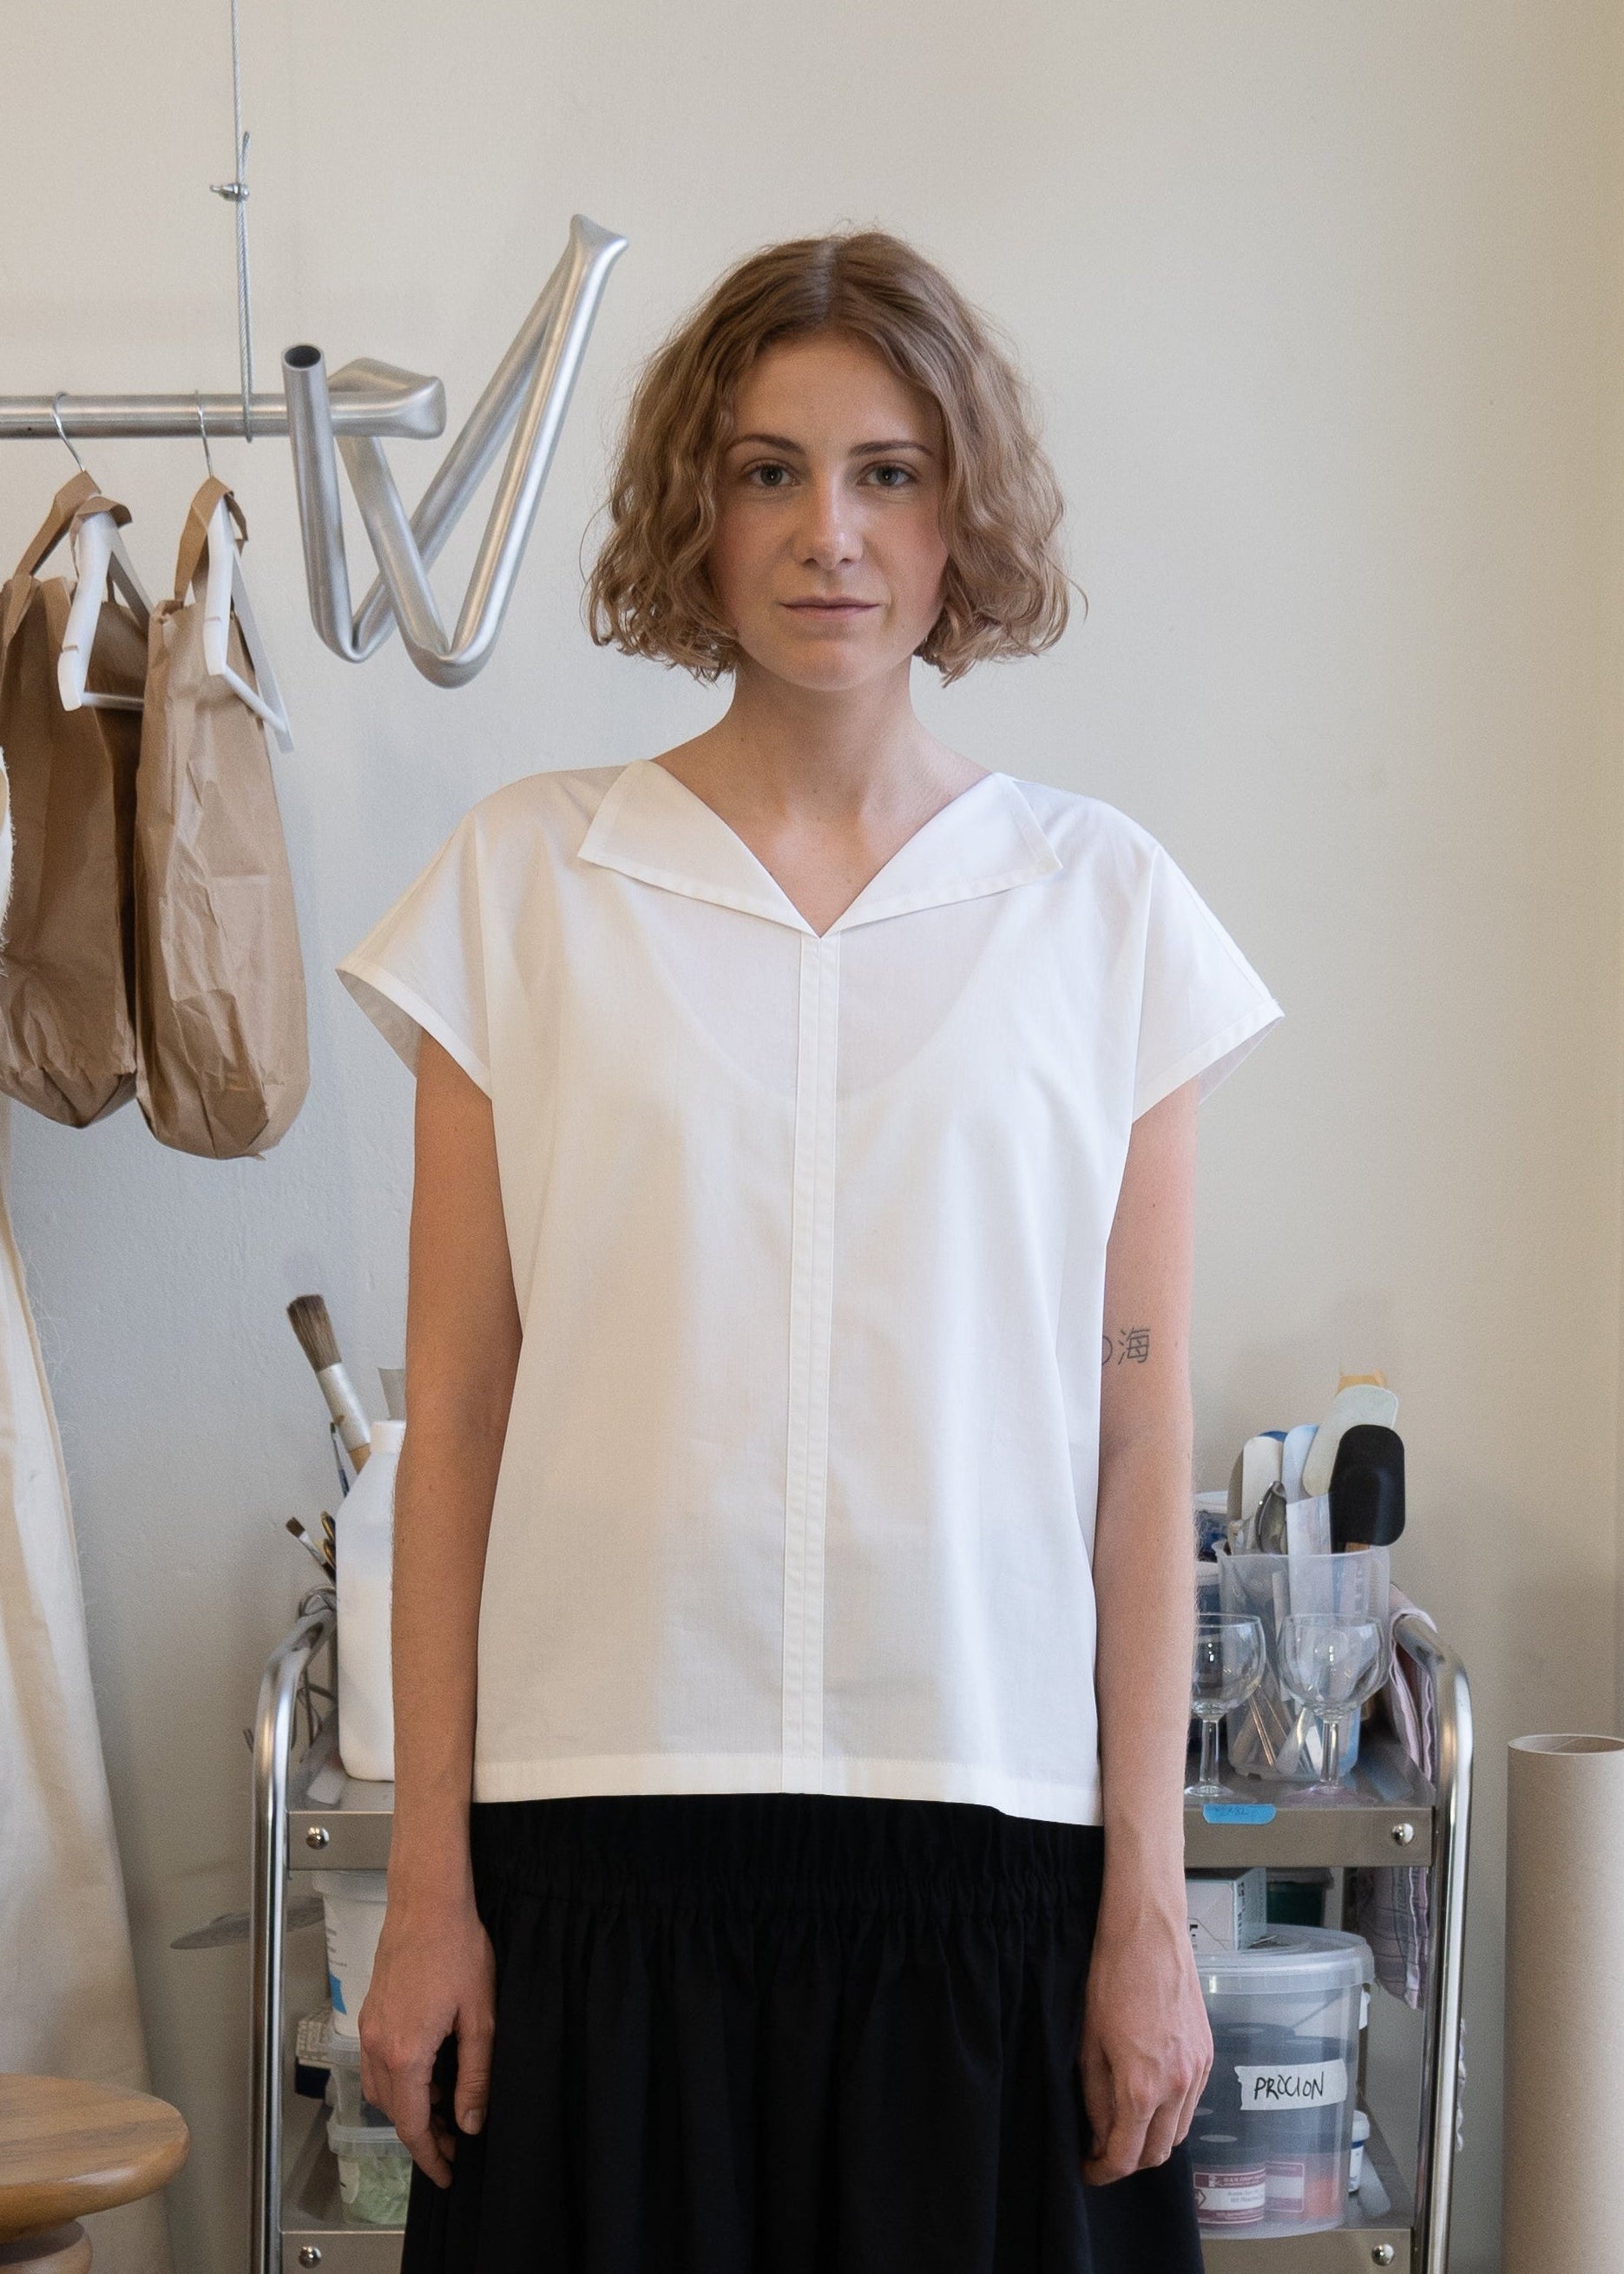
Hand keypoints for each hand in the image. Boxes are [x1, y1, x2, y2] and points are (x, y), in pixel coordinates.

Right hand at [358, 1884, 495, 2188]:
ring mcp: (369, 2028)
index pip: (413, 2125)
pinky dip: (397, 2081)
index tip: (447, 2175)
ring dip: (408, 2108)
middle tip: (455, 2142)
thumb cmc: (459, 1950)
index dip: (430, 2157)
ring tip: (445, 2108)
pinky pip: (376, 2063)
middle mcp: (378, 2046)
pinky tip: (426, 2071)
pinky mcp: (370, 2011)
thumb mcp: (480, 2016)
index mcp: (406, 2053)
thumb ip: (475, 2075)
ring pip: (380, 2090)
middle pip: (394, 2111)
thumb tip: (470, 2124)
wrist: (427, 1901)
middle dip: (423, 2135)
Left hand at [1078, 1886, 1211, 2184]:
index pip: (1127, 2156)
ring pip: (1179, 2131)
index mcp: (1142, 2086)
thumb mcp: (1088, 2043)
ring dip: (1153, 2138)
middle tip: (1103, 2149)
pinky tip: (1149, 2093)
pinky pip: (1192, 2102)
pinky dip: (1171, 2111)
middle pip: (1158, 2153)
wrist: (1147, 1933)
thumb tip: (1099, 2133)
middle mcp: (1177, 2086)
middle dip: (1129, 2160)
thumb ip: (1095, 2097)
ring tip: (1124, 2121)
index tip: (1089, 2170)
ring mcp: (1197, 2070)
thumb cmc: (1111, 1978)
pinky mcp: (1207, 2053)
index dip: (1103, 2171)